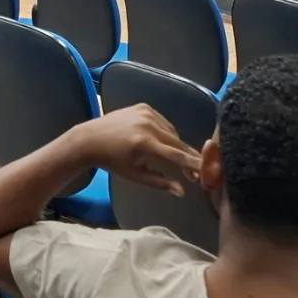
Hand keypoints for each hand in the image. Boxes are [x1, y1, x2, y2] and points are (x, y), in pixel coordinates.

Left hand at [70, 105, 200, 196]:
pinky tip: (162, 143)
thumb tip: (182, 191)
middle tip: (198, 171)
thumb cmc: (113, 162)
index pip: (176, 155)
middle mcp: (147, 125)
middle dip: (189, 157)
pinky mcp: (144, 106)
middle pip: (177, 142)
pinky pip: (164, 122)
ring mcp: (146, 113)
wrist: (91, 139)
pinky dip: (166, 133)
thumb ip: (160, 183)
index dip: (193, 164)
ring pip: (172, 132)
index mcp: (144, 144)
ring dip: (176, 145)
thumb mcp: (135, 175)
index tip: (207, 171)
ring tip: (176, 159)